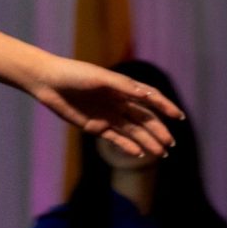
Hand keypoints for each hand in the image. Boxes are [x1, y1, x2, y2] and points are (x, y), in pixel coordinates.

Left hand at [30, 57, 179, 158]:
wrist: (48, 82)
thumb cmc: (74, 74)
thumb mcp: (100, 78)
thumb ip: (124, 87)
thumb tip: (149, 96)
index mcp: (121, 87)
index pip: (149, 98)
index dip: (164, 107)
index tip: (178, 117)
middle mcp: (117, 102)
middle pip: (143, 118)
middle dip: (158, 130)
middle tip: (171, 144)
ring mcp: (107, 115)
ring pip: (132, 131)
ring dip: (147, 141)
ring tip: (162, 153)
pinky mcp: (95, 126)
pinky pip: (115, 139)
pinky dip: (127, 146)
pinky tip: (139, 153)